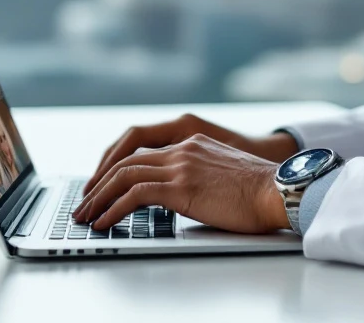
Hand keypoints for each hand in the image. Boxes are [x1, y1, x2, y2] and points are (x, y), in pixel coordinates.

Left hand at [73, 133, 290, 233]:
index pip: (141, 149)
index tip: (101, 186)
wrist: (280, 189)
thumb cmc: (261, 190)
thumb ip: (200, 174)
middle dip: (98, 184)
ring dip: (99, 199)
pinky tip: (105, 222)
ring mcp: (181, 165)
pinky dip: (113, 210)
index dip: (115, 167)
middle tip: (84, 205)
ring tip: (86, 217)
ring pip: (123, 176)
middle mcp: (182, 148)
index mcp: (192, 142)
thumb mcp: (224, 172)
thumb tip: (184, 195)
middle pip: (125, 160)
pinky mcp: (181, 187)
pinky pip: (134, 195)